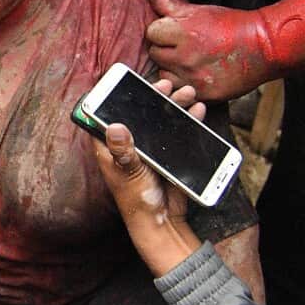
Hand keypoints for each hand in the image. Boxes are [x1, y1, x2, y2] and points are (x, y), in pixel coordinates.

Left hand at [91, 80, 206, 276]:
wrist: (161, 222)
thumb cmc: (137, 200)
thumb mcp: (129, 173)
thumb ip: (123, 151)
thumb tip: (114, 126)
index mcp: (109, 146)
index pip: (106, 114)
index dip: (115, 96)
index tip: (129, 82)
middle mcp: (128, 143)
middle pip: (138, 112)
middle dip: (153, 96)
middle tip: (167, 85)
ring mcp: (148, 147)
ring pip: (159, 119)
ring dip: (173, 105)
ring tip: (187, 93)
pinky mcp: (167, 154)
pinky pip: (177, 131)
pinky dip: (187, 119)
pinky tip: (197, 110)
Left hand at [146, 0, 277, 100]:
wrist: (264, 47)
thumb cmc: (232, 25)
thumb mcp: (202, 10)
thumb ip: (172, 6)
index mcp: (184, 32)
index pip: (152, 32)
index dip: (161, 31)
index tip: (172, 32)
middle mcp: (186, 56)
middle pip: (155, 54)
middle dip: (165, 49)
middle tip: (182, 47)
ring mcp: (194, 77)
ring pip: (164, 75)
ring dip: (171, 70)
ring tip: (188, 62)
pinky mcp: (203, 93)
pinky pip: (179, 91)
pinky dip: (183, 84)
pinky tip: (195, 74)